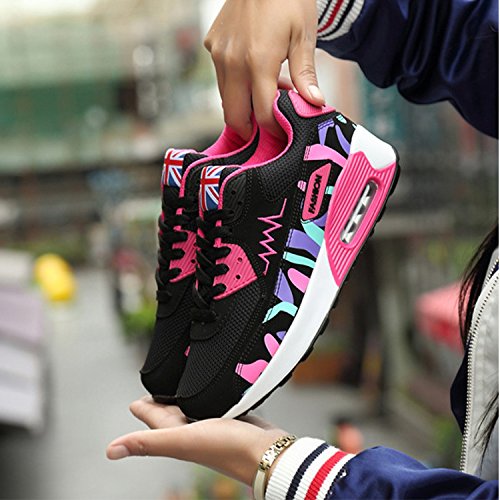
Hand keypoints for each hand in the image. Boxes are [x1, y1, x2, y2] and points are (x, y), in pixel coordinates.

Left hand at [106, 396, 287, 485]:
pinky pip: (213, 404)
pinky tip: (212, 389)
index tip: (136, 397)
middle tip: (156, 384)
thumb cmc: (227, 449)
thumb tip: (110, 451)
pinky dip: (208, 396)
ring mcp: (212, 425)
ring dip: (184, 395)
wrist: (267, 452)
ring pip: (192, 407)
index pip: (152, 419)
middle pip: (170, 412)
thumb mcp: (183, 441)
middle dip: (161, 399)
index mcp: (176, 436)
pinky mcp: (231, 417)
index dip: (142, 406)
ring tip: (180, 383)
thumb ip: (148, 442)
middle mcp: (192, 431)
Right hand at [205, 0, 323, 139]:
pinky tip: (254, 74)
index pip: (261, 113)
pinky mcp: (211, 45)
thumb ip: (305, 74)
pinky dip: (236, 85)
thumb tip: (314, 104)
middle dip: (249, 128)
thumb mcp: (303, 36)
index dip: (272, 129)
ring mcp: (218, 53)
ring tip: (266, 95)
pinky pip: (221, 77)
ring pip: (225, 98)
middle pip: (234, 115)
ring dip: (243, 105)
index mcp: (257, 62)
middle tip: (267, 128)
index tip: (282, 133)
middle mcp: (232, 61)